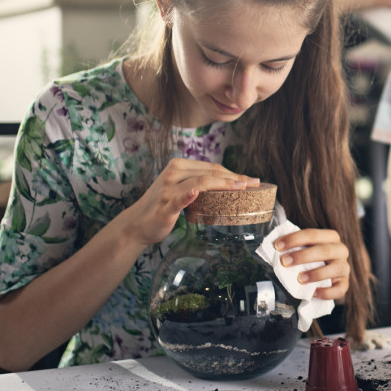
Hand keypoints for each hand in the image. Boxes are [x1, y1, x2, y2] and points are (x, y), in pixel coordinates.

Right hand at [121, 158, 258, 247]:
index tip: (251, 180)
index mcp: (178, 166)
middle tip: (254, 184)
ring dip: (223, 184)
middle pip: (210, 172)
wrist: (136, 224)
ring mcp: (168, 189)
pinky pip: (178, 199)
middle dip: (235, 178)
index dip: (233, 173)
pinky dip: (187, 195)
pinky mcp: (164, 206)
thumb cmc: (162, 205)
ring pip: (200, 182)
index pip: (212, 167)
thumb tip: (227, 183)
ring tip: (241, 188)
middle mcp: (173, 173)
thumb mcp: (180, 187)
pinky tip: (196, 192)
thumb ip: (198, 182)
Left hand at [274, 228, 350, 300]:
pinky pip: (338, 290)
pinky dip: (326, 292)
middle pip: (324, 250)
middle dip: (302, 256)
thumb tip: (275, 249)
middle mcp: (341, 250)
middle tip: (285, 262)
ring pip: (335, 269)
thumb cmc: (313, 259)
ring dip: (316, 274)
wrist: (330, 274)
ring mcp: (345, 268)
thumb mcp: (307, 248)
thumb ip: (296, 247)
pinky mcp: (345, 284)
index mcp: (331, 237)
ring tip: (299, 279)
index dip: (294, 239)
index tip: (277, 246)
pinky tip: (313, 293)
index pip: (312, 234)